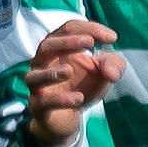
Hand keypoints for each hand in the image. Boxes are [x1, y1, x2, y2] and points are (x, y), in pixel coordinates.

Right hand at [26, 19, 123, 146]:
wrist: (68, 118)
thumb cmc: (82, 86)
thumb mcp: (103, 72)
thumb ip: (113, 65)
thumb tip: (111, 72)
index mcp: (58, 49)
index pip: (67, 29)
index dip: (88, 29)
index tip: (112, 37)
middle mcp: (43, 64)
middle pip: (46, 46)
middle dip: (67, 42)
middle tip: (90, 42)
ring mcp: (37, 86)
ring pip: (34, 76)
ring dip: (51, 72)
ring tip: (70, 71)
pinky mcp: (38, 107)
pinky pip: (43, 102)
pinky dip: (60, 99)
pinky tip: (78, 98)